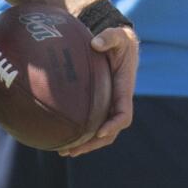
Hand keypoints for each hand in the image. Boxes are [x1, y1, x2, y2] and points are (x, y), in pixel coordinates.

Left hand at [60, 25, 137, 156]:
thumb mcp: (117, 36)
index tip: (99, 131)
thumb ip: (109, 37)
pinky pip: (92, 125)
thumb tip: (95, 44)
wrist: (118, 43)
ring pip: (101, 134)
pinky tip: (63, 140)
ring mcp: (108, 105)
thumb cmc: (118, 40)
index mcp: (124, 89)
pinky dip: (81, 135)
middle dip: (94, 143)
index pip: (123, 114)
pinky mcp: (99, 105)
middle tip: (74, 150)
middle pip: (111, 132)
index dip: (113, 125)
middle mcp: (117, 101)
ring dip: (85, 145)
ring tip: (65, 151)